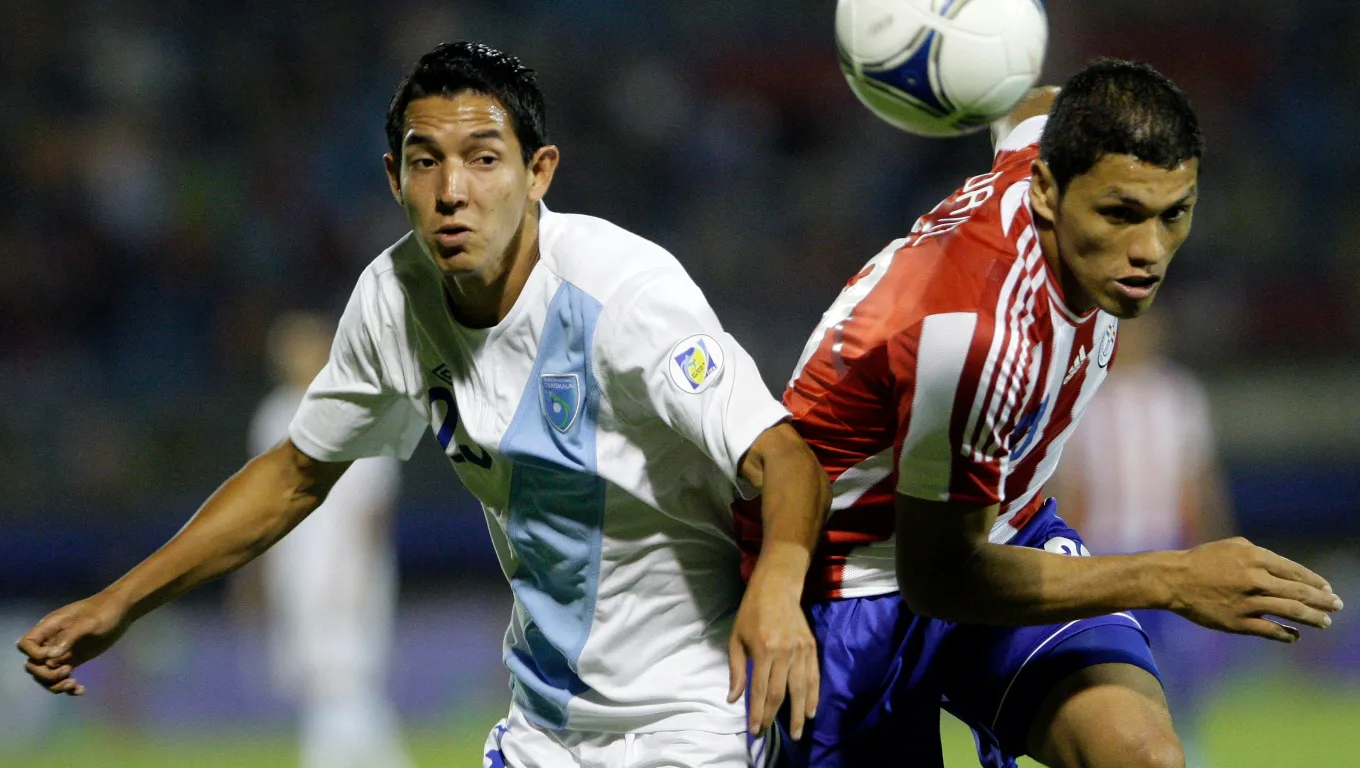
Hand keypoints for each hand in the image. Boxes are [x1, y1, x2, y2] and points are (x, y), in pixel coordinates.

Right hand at [16, 594, 130, 694]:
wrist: (120, 611)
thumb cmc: (104, 611)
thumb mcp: (89, 622)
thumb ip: (69, 637)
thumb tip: (51, 657)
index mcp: (49, 628)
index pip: (26, 645)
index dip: (34, 655)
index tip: (52, 657)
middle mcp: (50, 642)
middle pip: (33, 665)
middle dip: (45, 674)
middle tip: (67, 671)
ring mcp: (61, 652)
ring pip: (45, 675)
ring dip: (55, 684)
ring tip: (73, 684)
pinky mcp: (73, 660)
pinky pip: (62, 678)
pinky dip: (68, 688)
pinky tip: (81, 690)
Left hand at [726, 564, 819, 740]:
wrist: (777, 587)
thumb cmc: (751, 612)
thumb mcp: (736, 638)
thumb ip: (737, 670)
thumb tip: (734, 698)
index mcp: (763, 650)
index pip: (760, 690)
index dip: (758, 713)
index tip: (755, 730)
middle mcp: (784, 652)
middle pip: (780, 693)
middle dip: (774, 717)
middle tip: (772, 734)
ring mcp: (800, 650)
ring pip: (801, 688)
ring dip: (798, 713)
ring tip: (797, 732)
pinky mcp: (811, 647)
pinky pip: (814, 676)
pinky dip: (813, 695)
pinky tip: (810, 710)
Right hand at [1167, 537, 1342, 641]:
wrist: (1173, 579)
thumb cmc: (1202, 560)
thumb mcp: (1232, 547)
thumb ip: (1259, 555)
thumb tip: (1283, 569)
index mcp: (1255, 558)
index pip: (1295, 571)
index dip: (1315, 581)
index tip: (1327, 589)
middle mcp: (1255, 580)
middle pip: (1298, 592)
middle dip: (1322, 600)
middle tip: (1337, 605)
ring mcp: (1247, 602)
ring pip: (1289, 611)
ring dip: (1311, 618)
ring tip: (1325, 622)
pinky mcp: (1237, 622)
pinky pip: (1269, 630)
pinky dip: (1286, 634)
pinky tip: (1295, 636)